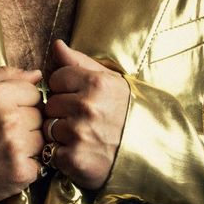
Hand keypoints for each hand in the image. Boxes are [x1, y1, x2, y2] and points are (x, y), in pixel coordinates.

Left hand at [42, 40, 129, 190]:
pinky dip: (63, 156)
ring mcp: (80, 133)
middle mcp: (87, 106)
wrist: (154, 152)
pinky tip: (82, 153)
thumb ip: (80, 62)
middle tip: (83, 120)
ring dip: (61, 134)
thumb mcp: (112, 81)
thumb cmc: (130, 114)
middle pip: (51, 104)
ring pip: (49, 128)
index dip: (65, 89)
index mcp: (96, 83)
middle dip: (62, 112)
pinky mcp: (75, 159)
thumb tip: (56, 44)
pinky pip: (52, 153)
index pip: (56, 78)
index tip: (79, 98)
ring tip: (84, 137)